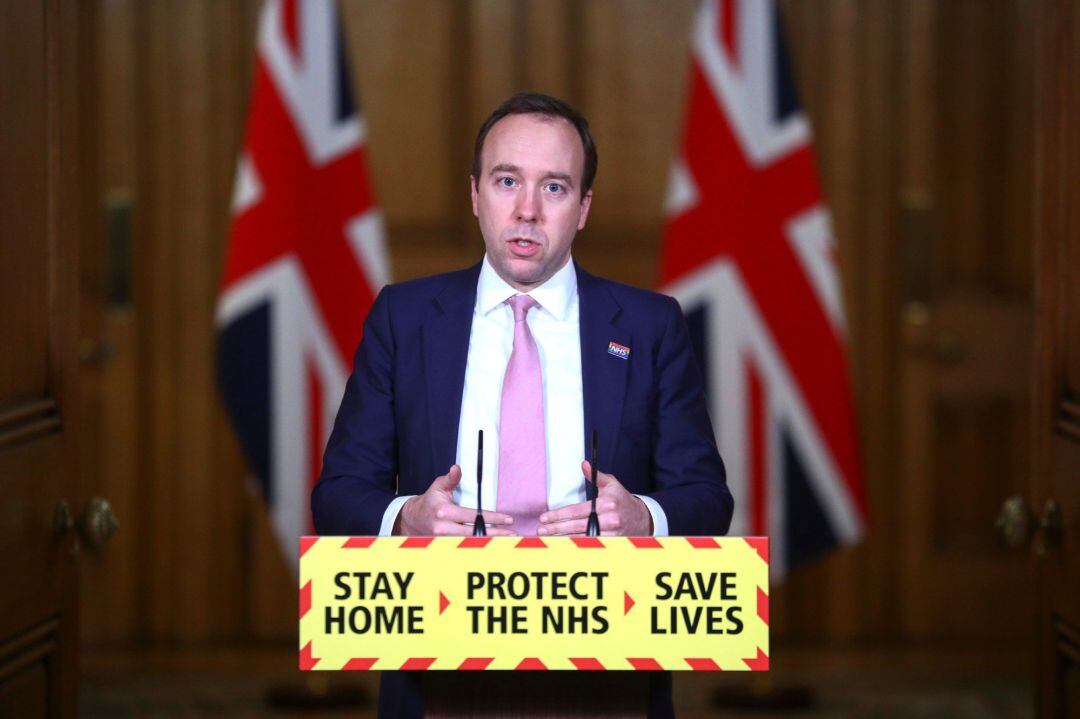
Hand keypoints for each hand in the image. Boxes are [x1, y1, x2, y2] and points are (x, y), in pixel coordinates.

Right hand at [395, 465, 517, 535]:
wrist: (411, 520)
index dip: (493, 518)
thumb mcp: (438, 487)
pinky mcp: (444, 546)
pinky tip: (493, 545)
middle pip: (475, 533)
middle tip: (513, 534)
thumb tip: (457, 468)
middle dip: (496, 534)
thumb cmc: (429, 502)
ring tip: (507, 541)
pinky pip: (465, 547)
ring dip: (490, 542)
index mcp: (444, 512)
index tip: (507, 519)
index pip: (474, 516)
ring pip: (471, 543)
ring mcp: (443, 540)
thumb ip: (450, 479)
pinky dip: (479, 547)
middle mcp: (443, 528)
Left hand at [537, 461, 652, 535]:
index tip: (545, 516)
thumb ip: (596, 475)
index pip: (577, 510)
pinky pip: (589, 544)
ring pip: (582, 537)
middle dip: (557, 528)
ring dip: (563, 538)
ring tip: (547, 537)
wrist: (641, 519)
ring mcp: (611, 533)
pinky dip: (574, 544)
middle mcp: (609, 519)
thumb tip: (584, 464)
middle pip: (577, 526)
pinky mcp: (611, 542)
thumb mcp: (611, 484)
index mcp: (607, 503)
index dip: (559, 514)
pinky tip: (562, 543)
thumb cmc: (622, 500)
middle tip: (541, 529)